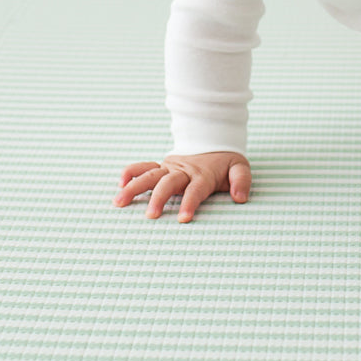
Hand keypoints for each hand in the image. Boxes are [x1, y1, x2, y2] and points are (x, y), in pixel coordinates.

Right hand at [114, 151, 250, 222]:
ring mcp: (169, 168)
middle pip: (167, 183)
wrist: (212, 141)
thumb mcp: (240, 167)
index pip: (195, 190)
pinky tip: (119, 184)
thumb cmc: (226, 162)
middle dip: (158, 198)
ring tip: (119, 202)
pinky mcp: (161, 167)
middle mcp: (182, 171)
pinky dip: (130, 172)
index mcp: (202, 174)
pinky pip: (143, 167)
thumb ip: (241, 181)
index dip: (189, 203)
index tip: (183, 219)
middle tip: (150, 216)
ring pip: (149, 175)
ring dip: (134, 188)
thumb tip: (240, 197)